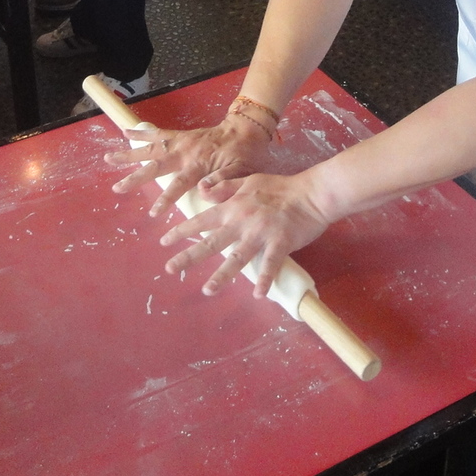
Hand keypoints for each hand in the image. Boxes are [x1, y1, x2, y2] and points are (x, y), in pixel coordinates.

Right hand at [107, 114, 273, 216]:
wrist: (244, 130)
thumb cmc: (243, 156)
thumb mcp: (241, 171)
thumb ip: (224, 182)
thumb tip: (204, 192)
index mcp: (199, 164)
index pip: (179, 184)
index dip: (166, 199)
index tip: (154, 213)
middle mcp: (185, 152)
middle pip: (155, 165)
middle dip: (136, 177)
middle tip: (117, 188)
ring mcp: (180, 142)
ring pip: (150, 148)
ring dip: (130, 154)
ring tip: (109, 158)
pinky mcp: (179, 135)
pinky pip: (157, 133)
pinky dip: (141, 133)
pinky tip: (125, 133)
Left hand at [158, 169, 332, 297]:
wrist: (311, 193)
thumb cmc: (280, 187)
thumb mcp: (248, 181)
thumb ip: (224, 187)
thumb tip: (201, 191)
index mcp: (233, 207)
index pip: (202, 220)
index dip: (182, 231)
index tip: (164, 241)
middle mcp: (242, 222)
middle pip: (211, 242)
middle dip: (189, 256)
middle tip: (170, 269)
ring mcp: (261, 234)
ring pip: (237, 258)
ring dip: (222, 276)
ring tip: (208, 290)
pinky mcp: (280, 243)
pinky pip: (270, 264)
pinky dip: (264, 279)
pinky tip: (259, 294)